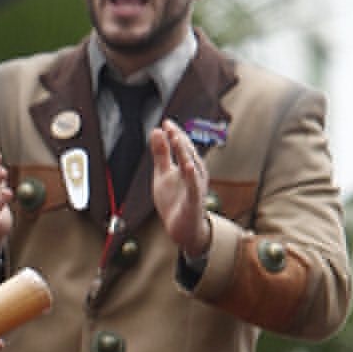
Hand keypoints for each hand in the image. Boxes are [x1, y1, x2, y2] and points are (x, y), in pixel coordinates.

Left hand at [151, 120, 210, 260]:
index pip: (182, 146)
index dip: (174, 134)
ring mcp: (196, 187)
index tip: (165, 122)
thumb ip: (160, 153)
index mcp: (187, 165)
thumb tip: (156, 130)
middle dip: (179, 139)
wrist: (181, 229)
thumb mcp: (163, 173)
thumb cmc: (174, 199)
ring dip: (185, 152)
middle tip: (169, 127)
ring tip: (176, 139)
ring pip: (192, 166)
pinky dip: (192, 177)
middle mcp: (195, 173)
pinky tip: (188, 166)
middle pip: (188, 153)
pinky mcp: (194, 201)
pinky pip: (194, 187)